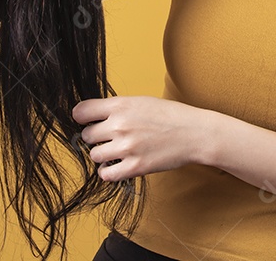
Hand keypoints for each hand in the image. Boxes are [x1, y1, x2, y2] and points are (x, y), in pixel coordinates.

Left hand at [71, 95, 211, 181]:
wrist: (194, 133)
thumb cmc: (170, 116)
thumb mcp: (141, 102)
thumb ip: (116, 108)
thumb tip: (92, 116)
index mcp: (120, 106)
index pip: (81, 112)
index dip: (82, 118)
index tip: (88, 121)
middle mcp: (120, 125)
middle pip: (87, 135)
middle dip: (96, 137)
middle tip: (110, 137)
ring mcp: (126, 147)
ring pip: (94, 155)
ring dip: (103, 154)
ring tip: (117, 151)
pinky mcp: (134, 167)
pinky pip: (105, 174)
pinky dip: (109, 171)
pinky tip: (118, 165)